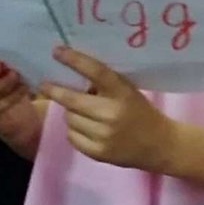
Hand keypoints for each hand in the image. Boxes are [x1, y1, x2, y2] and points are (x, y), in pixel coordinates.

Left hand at [40, 45, 177, 172]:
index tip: (57, 51)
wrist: (159, 145)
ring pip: (70, 118)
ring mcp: (104, 135)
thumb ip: (106, 85)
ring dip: (70, 112)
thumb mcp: (129, 91)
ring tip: (81, 111)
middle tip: (44, 84)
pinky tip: (84, 127)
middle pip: (73, 99)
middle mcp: (111, 113)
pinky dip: (74, 130)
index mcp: (123, 92)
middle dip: (55, 91)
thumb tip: (74, 76)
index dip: (75, 60)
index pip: (96, 71)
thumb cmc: (142, 112)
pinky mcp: (98, 153)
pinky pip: (72, 137)